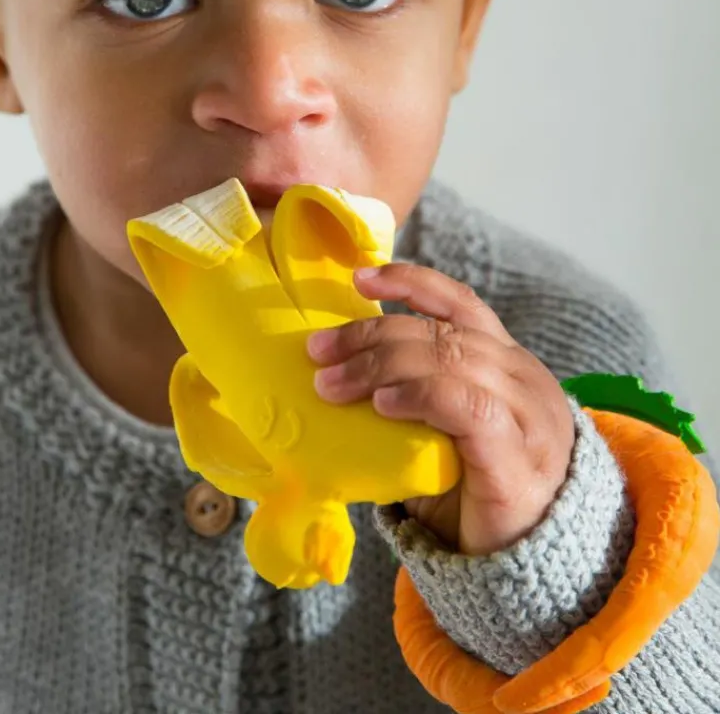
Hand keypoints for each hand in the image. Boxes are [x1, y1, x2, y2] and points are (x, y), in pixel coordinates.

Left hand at [306, 263, 575, 555]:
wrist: (523, 564)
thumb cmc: (471, 491)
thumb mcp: (439, 429)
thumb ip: (410, 394)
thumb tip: (333, 373)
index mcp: (503, 361)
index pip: (459, 303)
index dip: (409, 282)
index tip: (359, 280)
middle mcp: (521, 376)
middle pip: (439, 332)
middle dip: (370, 335)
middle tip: (318, 352)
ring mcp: (525, 413)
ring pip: (448, 360)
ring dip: (379, 365)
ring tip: (333, 384)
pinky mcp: (517, 455)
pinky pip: (465, 405)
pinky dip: (418, 395)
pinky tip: (383, 404)